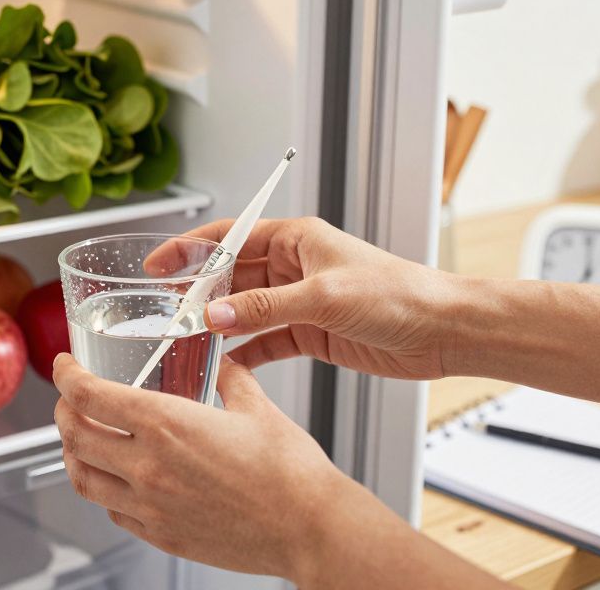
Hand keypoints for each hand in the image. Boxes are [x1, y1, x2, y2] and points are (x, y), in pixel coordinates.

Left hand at [52, 352, 384, 584]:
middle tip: (69, 399)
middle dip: (63, 411)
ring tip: (81, 440)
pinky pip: (113, 510)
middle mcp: (148, 466)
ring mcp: (150, 506)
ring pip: (83, 478)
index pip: (87, 395)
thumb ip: (231, 379)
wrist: (309, 528)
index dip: (66, 376)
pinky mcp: (161, 535)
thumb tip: (223, 366)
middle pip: (73, 436)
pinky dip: (104, 489)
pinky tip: (117, 479)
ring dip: (73, 453)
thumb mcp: (256, 406)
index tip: (65, 366)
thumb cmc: (290, 473)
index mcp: (166, 424)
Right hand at [155, 217, 453, 379]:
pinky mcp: (310, 333)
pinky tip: (224, 363)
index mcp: (297, 239)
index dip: (189, 249)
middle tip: (165, 312)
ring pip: (245, 311)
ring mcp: (300, 301)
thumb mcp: (325, 296)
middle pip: (232, 276)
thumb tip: (216, 314)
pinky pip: (265, 341)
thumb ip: (266, 308)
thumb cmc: (399, 294)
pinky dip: (244, 352)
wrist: (442, 330)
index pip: (230, 237)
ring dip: (219, 325)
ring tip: (186, 340)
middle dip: (198, 293)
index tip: (157, 264)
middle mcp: (295, 266)